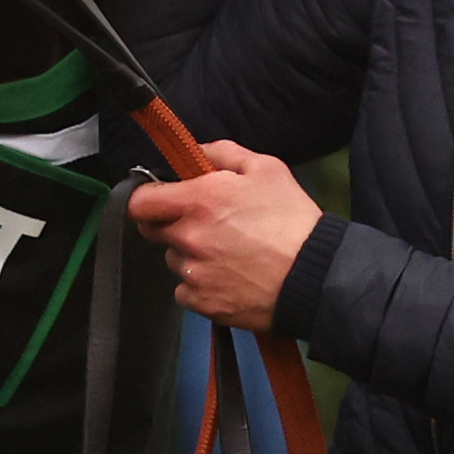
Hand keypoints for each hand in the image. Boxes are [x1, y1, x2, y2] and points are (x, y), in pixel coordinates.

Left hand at [129, 145, 325, 326]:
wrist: (314, 276)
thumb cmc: (292, 221)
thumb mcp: (266, 169)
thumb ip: (224, 153)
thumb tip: (197, 151)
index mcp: (197, 201)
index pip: (139, 202)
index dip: (147, 198)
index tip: (160, 198)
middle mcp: (187, 238)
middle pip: (154, 231)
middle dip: (171, 224)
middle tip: (204, 224)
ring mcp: (192, 273)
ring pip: (174, 260)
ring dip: (190, 255)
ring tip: (228, 253)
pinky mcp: (201, 302)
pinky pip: (186, 290)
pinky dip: (201, 284)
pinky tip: (229, 277)